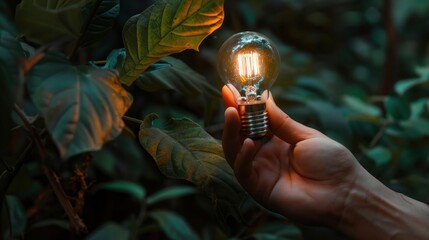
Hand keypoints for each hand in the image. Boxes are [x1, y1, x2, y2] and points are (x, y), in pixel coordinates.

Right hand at [222, 86, 359, 225]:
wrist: (346, 191)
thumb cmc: (331, 162)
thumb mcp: (305, 135)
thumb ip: (281, 121)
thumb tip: (264, 97)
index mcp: (275, 142)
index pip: (251, 122)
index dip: (240, 107)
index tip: (230, 89)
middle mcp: (264, 157)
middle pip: (238, 136)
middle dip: (231, 116)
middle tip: (227, 97)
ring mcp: (260, 173)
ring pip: (234, 152)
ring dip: (230, 132)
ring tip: (232, 113)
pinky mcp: (259, 189)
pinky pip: (243, 171)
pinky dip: (243, 156)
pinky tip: (249, 142)